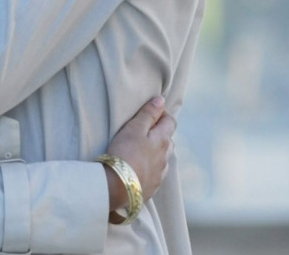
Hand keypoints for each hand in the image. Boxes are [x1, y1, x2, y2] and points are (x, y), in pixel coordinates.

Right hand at [103, 96, 174, 211]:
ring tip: (140, 151)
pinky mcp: (152, 187)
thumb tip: (161, 101)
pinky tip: (138, 169)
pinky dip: (150, 168)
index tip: (151, 112)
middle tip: (143, 131)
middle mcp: (166, 158)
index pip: (171, 122)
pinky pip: (155, 174)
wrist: (117, 186)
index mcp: (163, 140)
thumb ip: (148, 114)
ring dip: (156, 153)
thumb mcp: (134, 128)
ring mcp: (160, 174)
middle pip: (168, 141)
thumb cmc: (124, 152)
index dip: (162, 114)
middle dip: (159, 134)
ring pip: (163, 159)